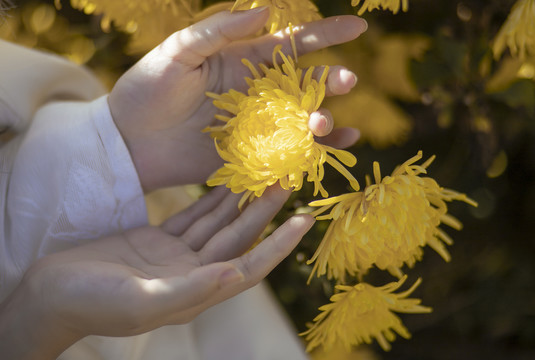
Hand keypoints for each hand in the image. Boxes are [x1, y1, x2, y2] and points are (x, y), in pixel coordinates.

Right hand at [0, 186, 312, 358]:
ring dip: (240, 200)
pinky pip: (193, 216)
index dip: (279, 245)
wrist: (51, 294)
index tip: (304, 221)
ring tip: (264, 174)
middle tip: (287, 180)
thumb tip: (235, 273)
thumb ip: (190, 289)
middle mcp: (194, 274)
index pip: (249, 267)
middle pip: (238, 237)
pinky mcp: (159, 240)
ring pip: (218, 223)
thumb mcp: (142, 300)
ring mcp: (177, 257)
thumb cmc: (91, 303)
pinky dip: (210, 199)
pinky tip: (226, 181)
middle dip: (264, 210)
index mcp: (196, 293)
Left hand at [109, 8, 367, 190]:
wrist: (128, 141)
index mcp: (243, 62)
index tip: (358, 28)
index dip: (326, 34)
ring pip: (302, 121)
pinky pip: (290, 153)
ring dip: (324, 119)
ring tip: (324, 122)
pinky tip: (338, 146)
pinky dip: (316, 151)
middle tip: (345, 82)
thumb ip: (219, 31)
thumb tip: (266, 10)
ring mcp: (256, 127)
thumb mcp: (178, 51)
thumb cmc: (147, 89)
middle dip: (330, 82)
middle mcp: (257, 93)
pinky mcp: (250, 157)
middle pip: (305, 86)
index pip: (292, 45)